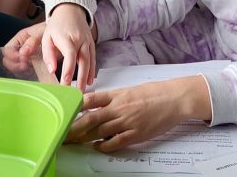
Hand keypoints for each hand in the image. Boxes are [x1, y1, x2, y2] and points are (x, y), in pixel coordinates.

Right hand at [3, 22, 45, 73]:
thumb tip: (22, 53)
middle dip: (15, 64)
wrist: (59, 36)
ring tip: (30, 68)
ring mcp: (24, 58)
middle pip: (7, 61)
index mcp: (18, 39)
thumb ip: (32, 41)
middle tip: (26, 65)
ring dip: (20, 70)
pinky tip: (33, 71)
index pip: (7, 50)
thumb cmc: (49, 31)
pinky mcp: (30, 65)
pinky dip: (27, 73)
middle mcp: (18, 49)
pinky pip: (23, 72)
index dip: (12, 56)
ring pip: (14, 68)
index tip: (22, 58)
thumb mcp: (41, 32)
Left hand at [44, 3, 95, 90]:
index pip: (70, 55)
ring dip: (87, 77)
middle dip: (80, 78)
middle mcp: (80, 40)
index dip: (69, 70)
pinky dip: (92, 70)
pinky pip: (93, 58)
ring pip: (90, 61)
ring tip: (83, 91)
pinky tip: (90, 80)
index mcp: (67, 38)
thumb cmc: (56, 26)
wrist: (71, 10)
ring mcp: (88, 41)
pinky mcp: (91, 43)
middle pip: (83, 61)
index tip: (65, 83)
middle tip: (77, 93)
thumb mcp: (47, 37)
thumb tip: (52, 70)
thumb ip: (48, 54)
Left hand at [66, 76, 211, 151]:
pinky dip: (104, 145)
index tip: (64, 112)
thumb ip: (112, 98)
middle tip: (62, 133)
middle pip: (90, 118)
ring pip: (99, 131)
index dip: (75, 107)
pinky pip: (115, 142)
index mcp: (117, 95)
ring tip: (73, 141)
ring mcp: (127, 121)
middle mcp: (119, 108)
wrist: (174, 99)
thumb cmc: (153, 93)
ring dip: (84, 138)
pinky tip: (97, 146)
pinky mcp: (135, 133)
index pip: (90, 100)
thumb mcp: (130, 90)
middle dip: (74, 127)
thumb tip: (95, 104)